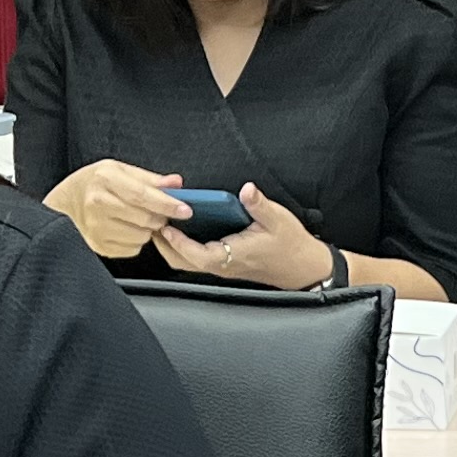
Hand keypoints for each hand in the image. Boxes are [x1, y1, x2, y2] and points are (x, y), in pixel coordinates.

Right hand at [43, 161, 190, 260]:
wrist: (66, 202)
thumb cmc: (94, 183)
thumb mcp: (119, 170)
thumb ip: (150, 179)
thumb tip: (176, 184)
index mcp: (105, 178)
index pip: (142, 195)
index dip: (167, 204)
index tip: (185, 210)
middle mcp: (98, 203)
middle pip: (145, 218)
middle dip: (159, 217)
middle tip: (158, 211)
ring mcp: (96, 227)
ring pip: (141, 236)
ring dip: (147, 229)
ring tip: (136, 218)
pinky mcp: (98, 245)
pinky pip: (132, 248)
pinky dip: (136, 240)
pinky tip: (126, 228)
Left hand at [153, 180, 334, 291]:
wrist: (302, 267)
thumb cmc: (290, 246)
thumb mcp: (278, 220)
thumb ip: (259, 205)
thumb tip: (247, 189)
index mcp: (231, 256)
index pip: (194, 254)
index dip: (176, 240)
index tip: (165, 223)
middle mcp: (222, 265)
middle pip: (181, 261)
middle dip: (164, 243)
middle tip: (154, 219)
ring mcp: (221, 266)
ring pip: (185, 261)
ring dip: (171, 244)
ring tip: (163, 221)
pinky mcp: (223, 263)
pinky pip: (195, 257)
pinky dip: (182, 245)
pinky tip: (182, 227)